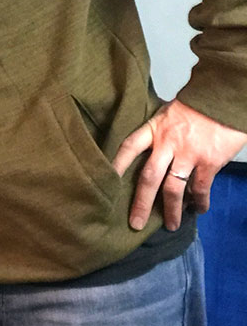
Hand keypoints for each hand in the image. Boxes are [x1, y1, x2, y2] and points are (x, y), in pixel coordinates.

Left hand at [112, 99, 245, 230]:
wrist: (222, 100)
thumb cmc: (194, 107)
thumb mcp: (166, 114)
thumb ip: (157, 133)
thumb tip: (148, 153)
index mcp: (153, 129)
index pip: (128, 147)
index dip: (116, 165)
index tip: (104, 182)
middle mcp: (167, 143)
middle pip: (148, 177)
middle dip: (141, 203)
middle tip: (135, 223)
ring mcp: (188, 154)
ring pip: (174, 188)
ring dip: (171, 210)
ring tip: (170, 225)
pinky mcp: (209, 162)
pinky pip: (200, 188)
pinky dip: (198, 202)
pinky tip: (196, 210)